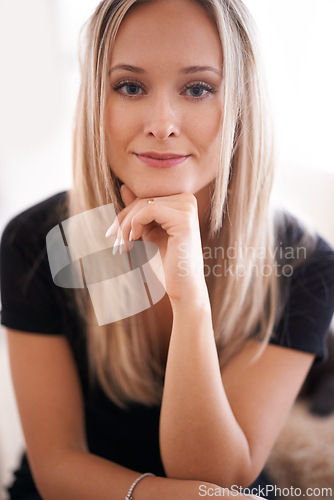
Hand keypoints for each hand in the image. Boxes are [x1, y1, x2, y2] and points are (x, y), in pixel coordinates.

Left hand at [106, 185, 208, 303]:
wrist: (182, 288)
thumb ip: (140, 212)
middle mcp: (188, 200)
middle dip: (124, 220)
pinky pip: (149, 210)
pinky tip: (134, 240)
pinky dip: (135, 225)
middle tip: (115, 242)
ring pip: (144, 204)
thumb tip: (125, 187)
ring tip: (123, 245)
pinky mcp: (184, 218)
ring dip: (127, 225)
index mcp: (182, 202)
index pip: (146, 198)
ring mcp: (188, 208)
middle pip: (144, 200)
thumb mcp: (148, 233)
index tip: (112, 233)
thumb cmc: (166, 263)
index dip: (126, 214)